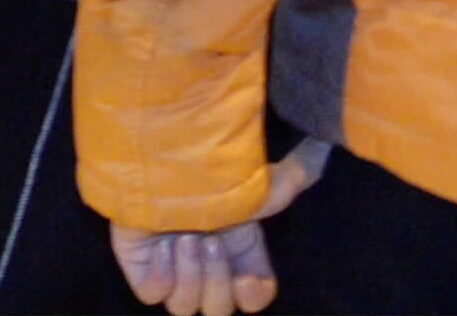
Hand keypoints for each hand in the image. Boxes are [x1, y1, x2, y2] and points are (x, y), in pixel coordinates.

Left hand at [110, 142, 330, 314]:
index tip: (247, 278)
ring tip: (182, 237)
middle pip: (218, 310)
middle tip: (208, 239)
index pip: (254, 296)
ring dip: (190, 274)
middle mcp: (206, 266)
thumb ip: (292, 182)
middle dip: (217, 278)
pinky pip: (153, 294)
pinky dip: (161, 274)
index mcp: (237, 255)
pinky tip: (160, 244)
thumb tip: (317, 155)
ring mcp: (171, 269)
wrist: (161, 163)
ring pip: (185, 307)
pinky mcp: (140, 267)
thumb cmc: (211, 174)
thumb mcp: (261, 184)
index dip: (253, 295)